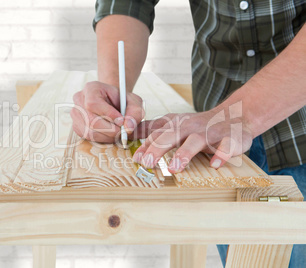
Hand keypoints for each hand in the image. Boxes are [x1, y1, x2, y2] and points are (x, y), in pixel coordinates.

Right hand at [71, 81, 144, 142]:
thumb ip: (135, 112)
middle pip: (90, 120)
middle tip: (123, 132)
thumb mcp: (134, 102)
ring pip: (89, 132)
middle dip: (109, 129)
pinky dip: (102, 139)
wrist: (113, 104)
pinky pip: (88, 138)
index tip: (121, 121)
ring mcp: (76, 114)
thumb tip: (128, 127)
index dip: (107, 114)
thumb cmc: (122, 101)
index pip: (93, 103)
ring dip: (107, 137)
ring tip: (119, 133)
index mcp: (91, 88)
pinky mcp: (77, 126)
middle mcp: (79, 100)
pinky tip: (110, 134)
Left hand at [132, 108, 253, 172]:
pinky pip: (225, 146)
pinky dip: (221, 155)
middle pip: (171, 135)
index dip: (144, 145)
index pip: (156, 133)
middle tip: (146, 163)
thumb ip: (151, 130)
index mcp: (175, 123)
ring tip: (174, 168)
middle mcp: (190, 126)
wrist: (234, 115)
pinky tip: (215, 164)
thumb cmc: (197, 126)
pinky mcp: (229, 138)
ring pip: (195, 142)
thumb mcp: (173, 124)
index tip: (135, 158)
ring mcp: (209, 132)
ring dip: (184, 154)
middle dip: (157, 148)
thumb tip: (127, 135)